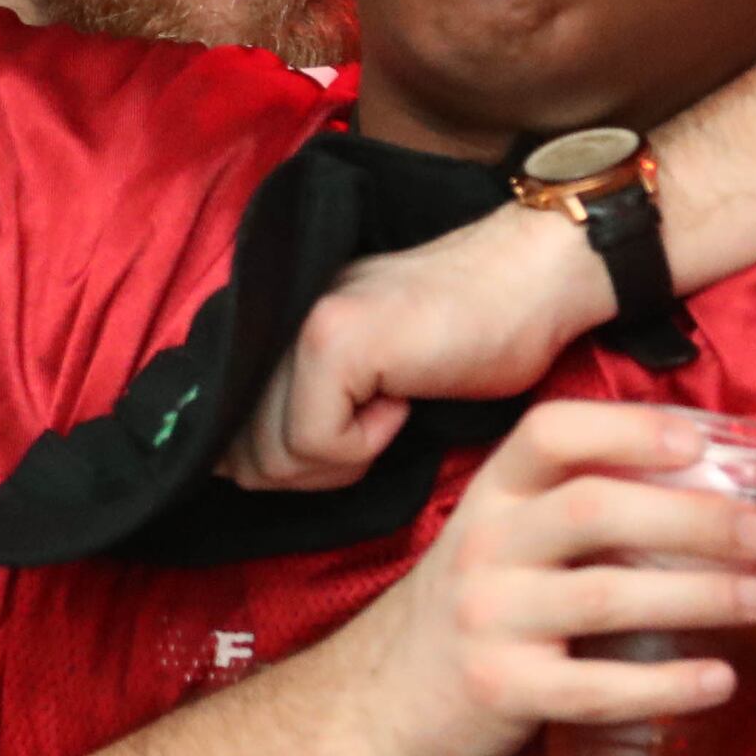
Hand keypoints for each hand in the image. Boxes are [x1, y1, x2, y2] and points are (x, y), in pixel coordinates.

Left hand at [225, 206, 608, 492]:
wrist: (533, 284)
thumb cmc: (464, 338)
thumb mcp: (360, 381)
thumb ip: (294, 411)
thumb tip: (233, 472)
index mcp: (269, 326)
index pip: (222, 433)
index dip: (280, 466)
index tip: (340, 444)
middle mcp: (268, 319)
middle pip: (246, 457)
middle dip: (315, 471)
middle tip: (377, 422)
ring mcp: (297, 325)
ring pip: (277, 457)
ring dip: (345, 457)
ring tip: (392, 401)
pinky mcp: (331, 341)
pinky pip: (319, 443)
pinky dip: (368, 444)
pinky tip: (403, 396)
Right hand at [338, 400, 755, 755]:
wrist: (371, 712)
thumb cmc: (460, 619)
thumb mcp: (494, 546)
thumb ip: (563, 516)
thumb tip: (692, 494)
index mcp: (489, 500)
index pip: (551, 435)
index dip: (628, 430)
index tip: (698, 441)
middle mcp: (485, 548)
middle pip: (595, 508)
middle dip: (691, 516)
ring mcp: (490, 620)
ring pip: (607, 595)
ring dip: (698, 595)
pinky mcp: (502, 691)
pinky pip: (598, 687)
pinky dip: (667, 684)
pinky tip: (717, 680)